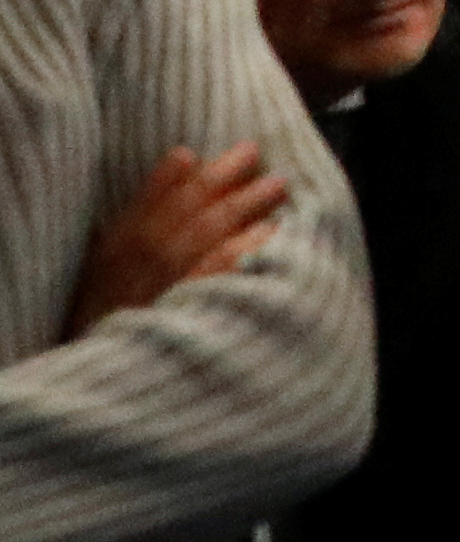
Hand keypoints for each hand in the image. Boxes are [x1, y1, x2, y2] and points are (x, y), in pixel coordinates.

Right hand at [72, 142, 280, 325]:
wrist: (111, 388)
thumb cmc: (113, 323)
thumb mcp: (103, 275)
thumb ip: (135, 222)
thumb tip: (181, 160)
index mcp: (114, 256)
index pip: (146, 205)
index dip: (172, 178)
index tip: (197, 153)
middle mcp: (139, 268)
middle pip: (184, 212)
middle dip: (221, 179)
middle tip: (253, 154)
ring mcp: (166, 290)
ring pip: (206, 235)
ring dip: (242, 205)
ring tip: (275, 185)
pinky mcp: (191, 314)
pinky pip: (220, 273)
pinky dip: (244, 248)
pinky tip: (272, 233)